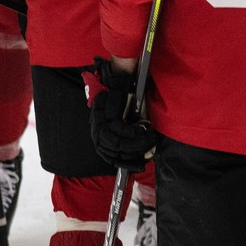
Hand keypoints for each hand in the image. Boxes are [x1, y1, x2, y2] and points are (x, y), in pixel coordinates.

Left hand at [88, 56, 158, 170]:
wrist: (125, 79)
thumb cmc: (130, 102)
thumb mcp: (131, 123)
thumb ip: (133, 139)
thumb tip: (146, 156)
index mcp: (100, 135)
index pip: (108, 156)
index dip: (124, 163)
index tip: (138, 166)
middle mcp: (96, 129)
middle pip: (112, 151)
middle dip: (134, 153)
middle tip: (150, 147)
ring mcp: (98, 120)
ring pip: (115, 142)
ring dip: (135, 143)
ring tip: (148, 137)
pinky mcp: (104, 111)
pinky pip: (118, 128)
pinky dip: (132, 131)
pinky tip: (142, 127)